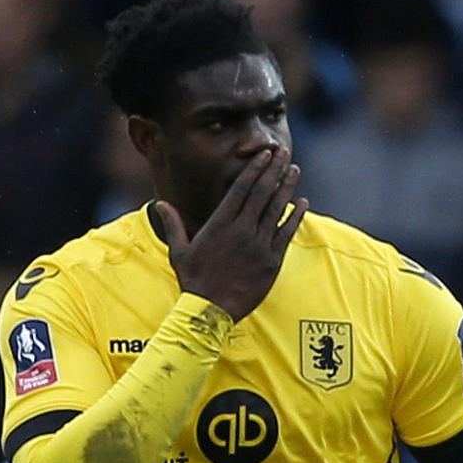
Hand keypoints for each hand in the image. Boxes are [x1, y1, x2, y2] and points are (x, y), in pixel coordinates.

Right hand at [154, 149, 304, 322]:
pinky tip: (302, 203)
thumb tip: (160, 204)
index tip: (265, 155)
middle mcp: (241, 230)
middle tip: (284, 151)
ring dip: (286, 187)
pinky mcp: (271, 260)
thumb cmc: (194, 281)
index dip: (255, 168)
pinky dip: (295, 217)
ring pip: (276, 209)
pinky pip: (286, 233)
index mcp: (220, 224)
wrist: (210, 311)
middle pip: (261, 192)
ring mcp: (258, 244)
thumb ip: (173, 224)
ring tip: (294, 170)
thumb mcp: (179, 251)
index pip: (241, 188)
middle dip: (274, 169)